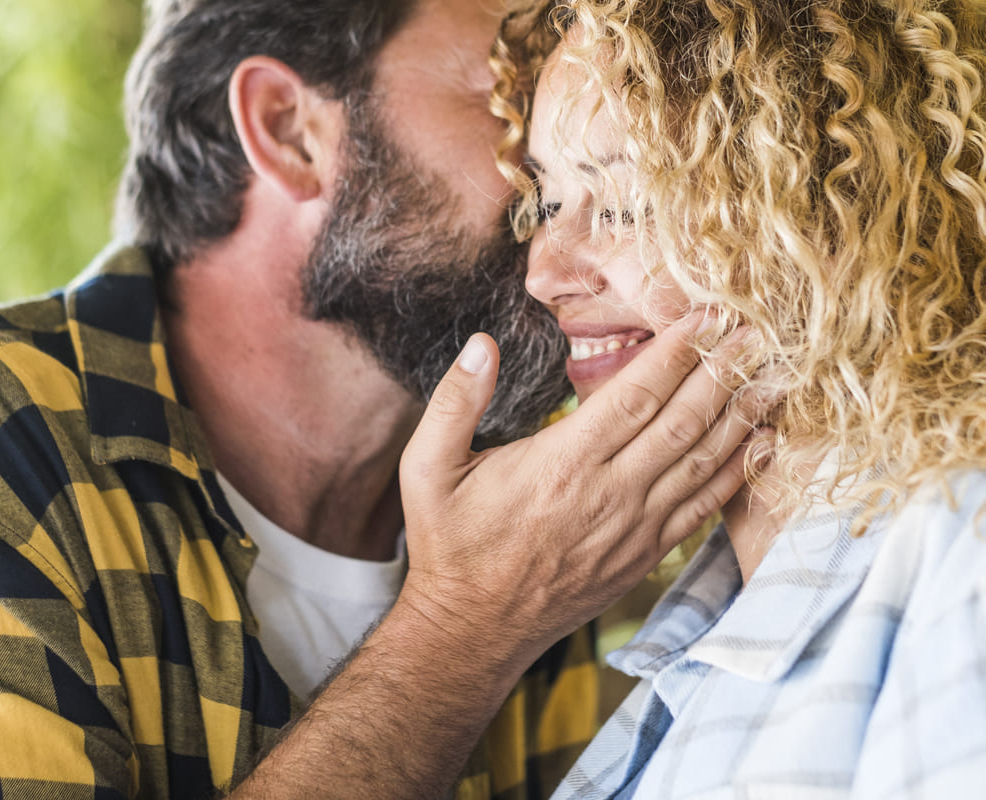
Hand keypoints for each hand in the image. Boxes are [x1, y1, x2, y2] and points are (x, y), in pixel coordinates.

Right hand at [398, 312, 753, 670]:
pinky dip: (738, 472)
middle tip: (761, 331)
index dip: (678, 353)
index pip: (635, 395)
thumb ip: (454, 402)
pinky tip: (762, 442)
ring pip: (703, 462)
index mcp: (561, 465)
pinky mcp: (645, 555)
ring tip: (778, 374)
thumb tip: (482, 345)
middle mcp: (608, 494)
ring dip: (744, 415)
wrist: (473, 628)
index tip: (709, 317)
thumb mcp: (427, 467)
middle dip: (725, 371)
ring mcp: (634, 529)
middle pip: (683, 421)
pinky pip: (704, 508)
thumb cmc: (451, 543)